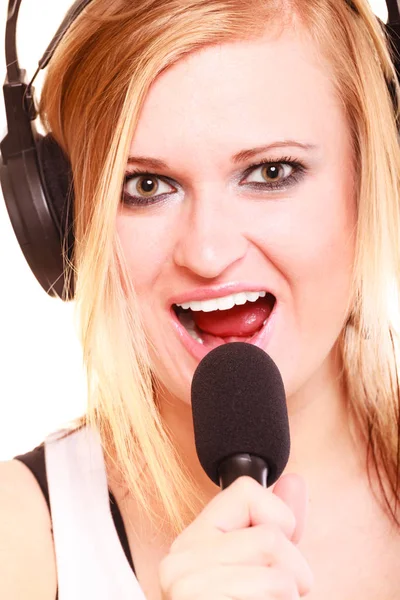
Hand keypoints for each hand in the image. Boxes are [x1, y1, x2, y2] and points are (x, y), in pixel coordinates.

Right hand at [159, 473, 312, 599]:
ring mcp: (189, 594)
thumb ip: (277, 524)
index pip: (247, 491)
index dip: (277, 520)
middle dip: (294, 575)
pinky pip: (275, 594)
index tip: (270, 553)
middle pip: (273, 538)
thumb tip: (294, 480)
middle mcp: (179, 564)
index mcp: (191, 543)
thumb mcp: (261, 567)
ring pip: (279, 573)